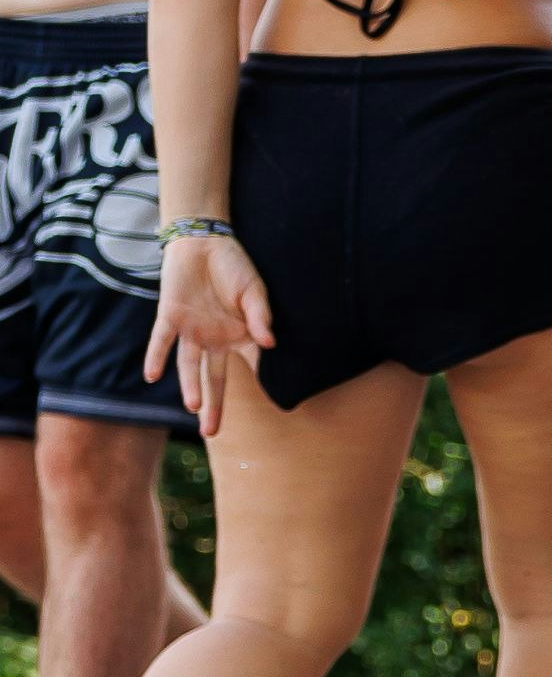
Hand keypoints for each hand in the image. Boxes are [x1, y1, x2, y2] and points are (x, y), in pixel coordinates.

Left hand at [146, 232, 273, 437]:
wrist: (203, 243)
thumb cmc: (235, 267)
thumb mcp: (255, 290)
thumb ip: (261, 315)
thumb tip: (269, 342)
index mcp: (239, 336)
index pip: (250, 368)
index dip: (261, 387)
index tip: (273, 410)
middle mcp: (214, 340)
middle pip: (214, 379)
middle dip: (214, 406)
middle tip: (212, 433)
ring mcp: (191, 330)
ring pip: (188, 366)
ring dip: (190, 386)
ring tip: (194, 406)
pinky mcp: (169, 317)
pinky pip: (161, 341)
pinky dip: (156, 356)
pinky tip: (152, 375)